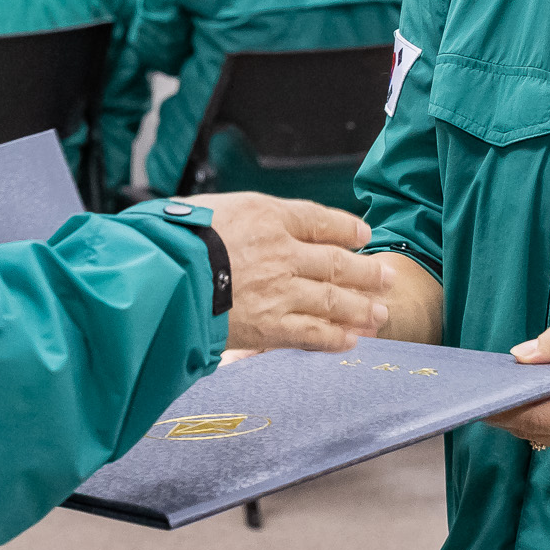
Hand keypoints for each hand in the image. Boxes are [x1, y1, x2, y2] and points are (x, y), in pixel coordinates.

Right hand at [186, 191, 392, 352]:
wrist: (162, 275)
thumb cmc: (173, 239)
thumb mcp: (208, 208)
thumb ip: (238, 219)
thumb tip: (244, 225)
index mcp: (267, 216)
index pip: (318, 219)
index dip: (345, 228)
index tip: (362, 233)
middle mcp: (282, 251)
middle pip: (335, 260)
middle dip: (365, 270)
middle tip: (387, 276)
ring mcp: (279, 290)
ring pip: (332, 299)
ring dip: (360, 307)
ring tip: (380, 313)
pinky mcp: (270, 326)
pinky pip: (311, 334)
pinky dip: (334, 338)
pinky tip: (351, 341)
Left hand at [484, 320, 549, 463]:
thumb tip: (519, 357)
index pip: (535, 417)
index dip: (502, 406)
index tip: (478, 389)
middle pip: (534, 431)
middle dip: (508, 409)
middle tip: (485, 383)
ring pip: (544, 437)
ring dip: (524, 414)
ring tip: (508, 385)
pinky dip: (544, 418)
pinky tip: (537, 395)